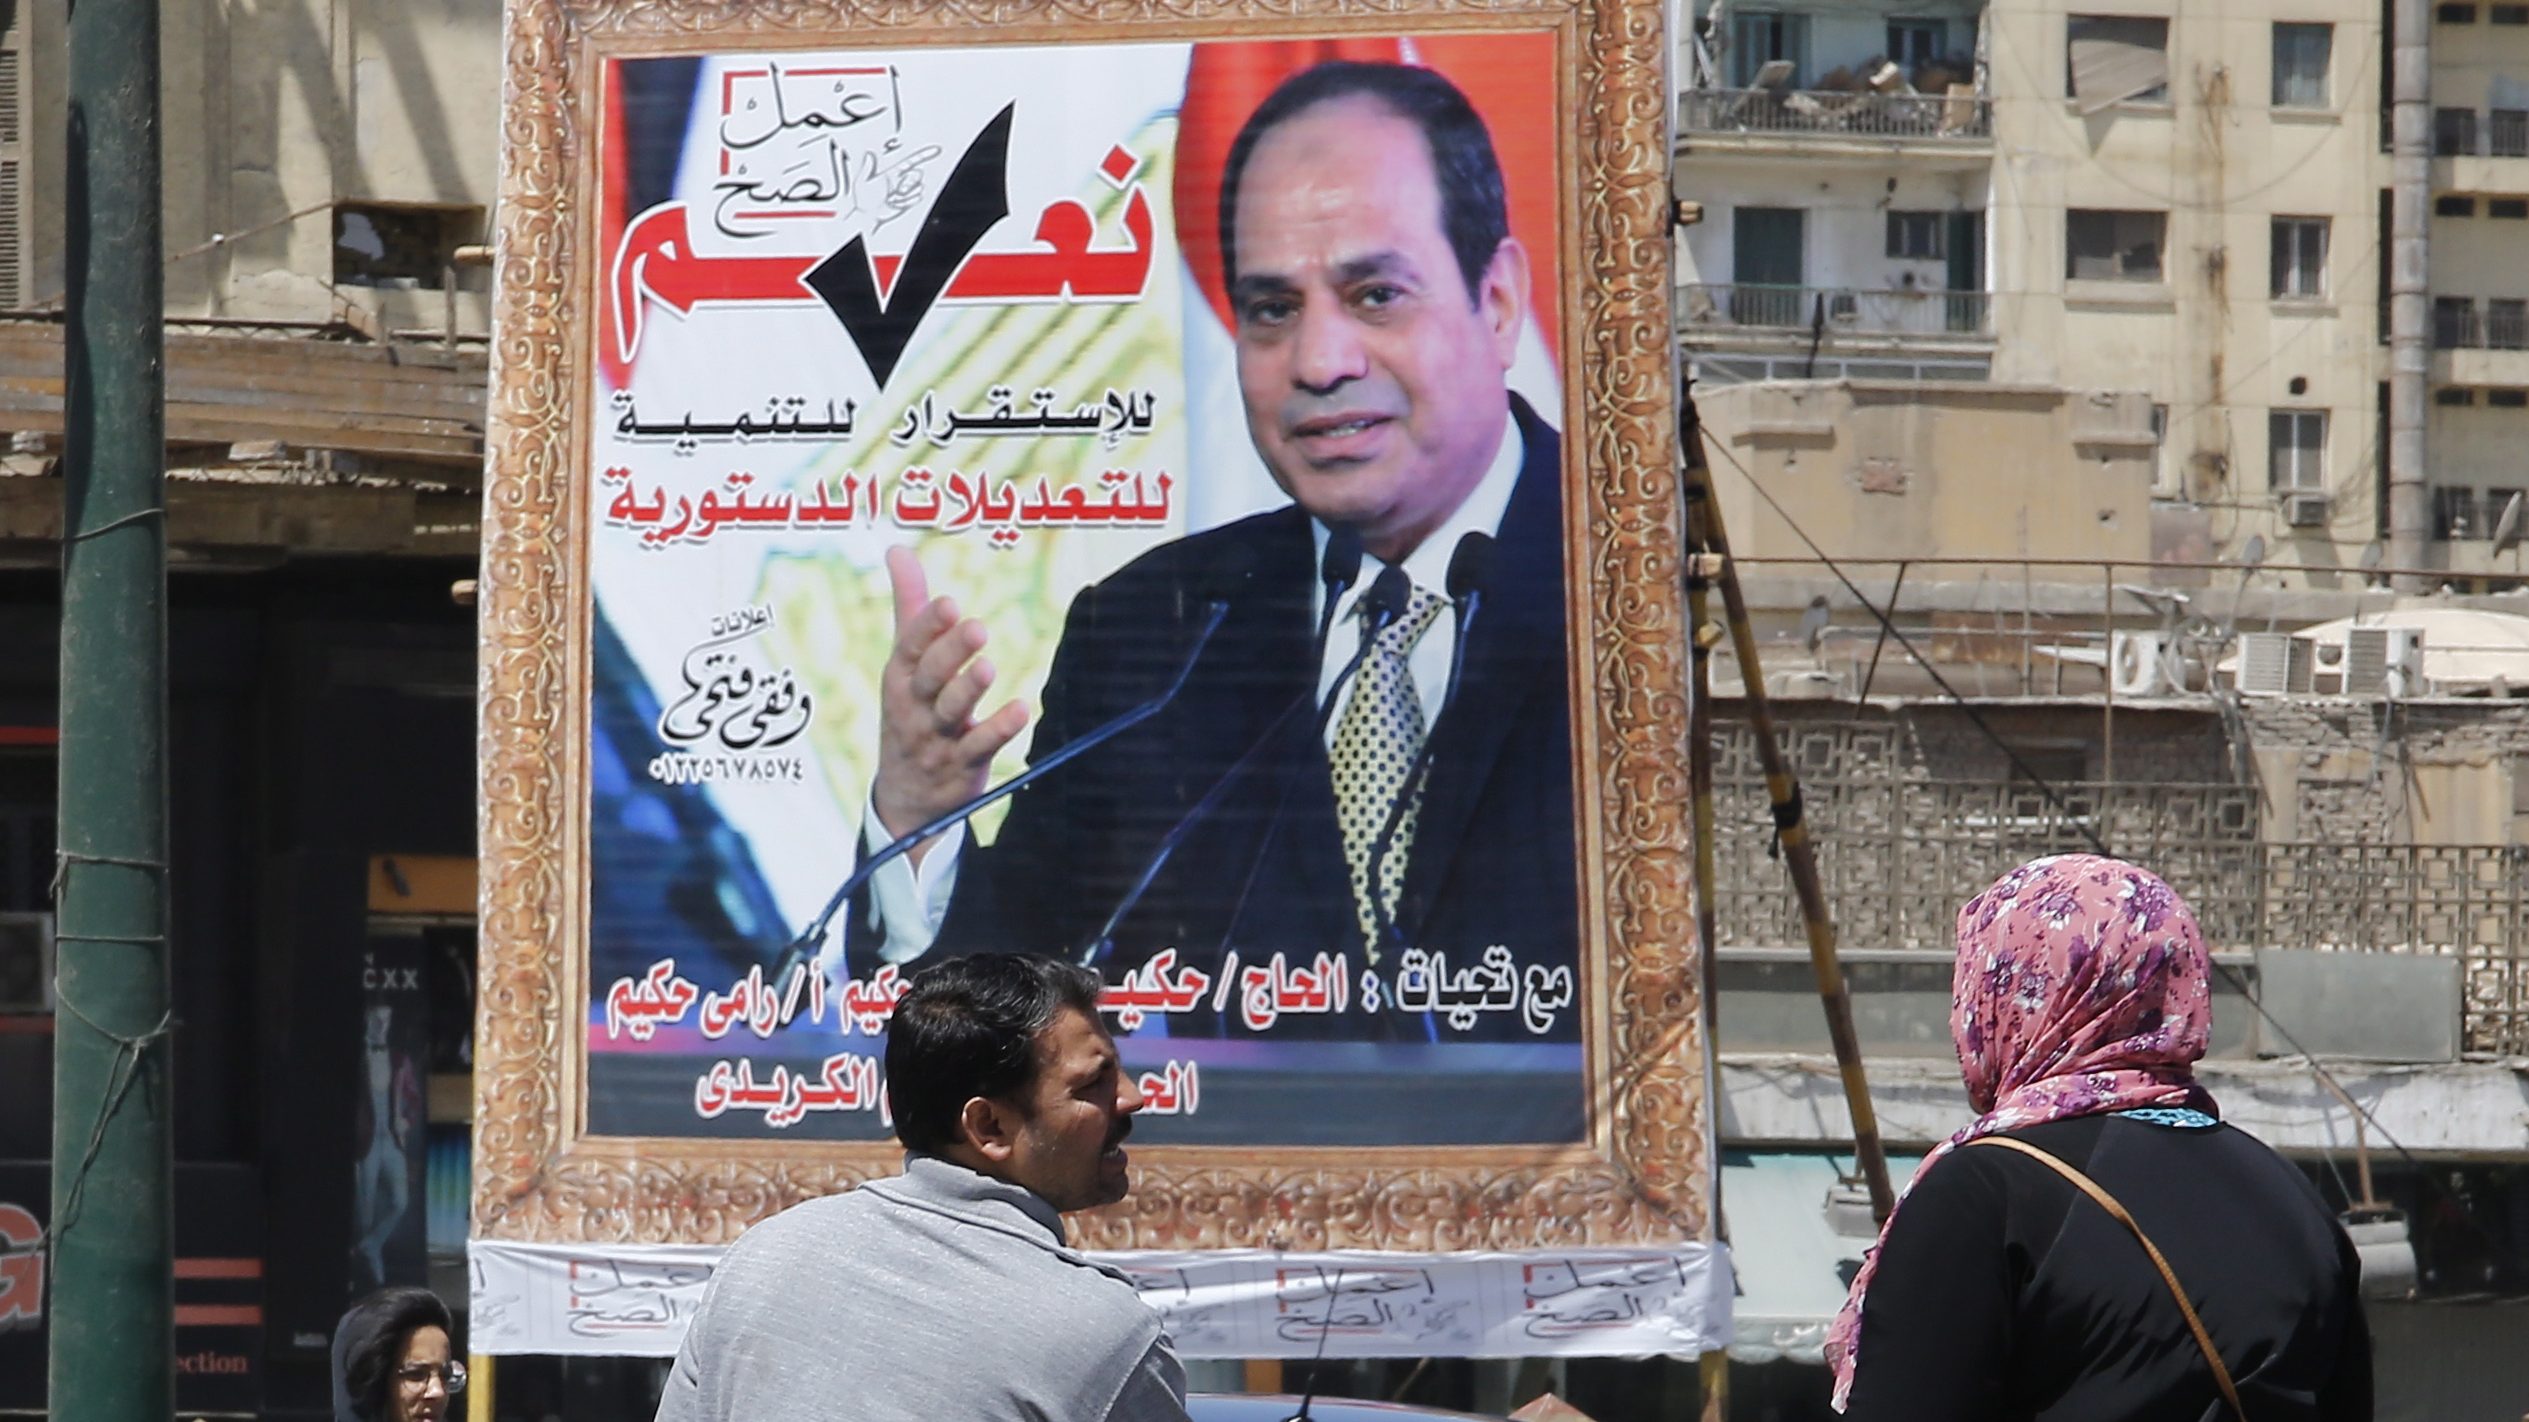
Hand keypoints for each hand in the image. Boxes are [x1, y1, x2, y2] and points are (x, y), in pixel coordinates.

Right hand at [873, 546, 1030, 861]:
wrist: (904, 797)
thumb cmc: (909, 711)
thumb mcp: (903, 662)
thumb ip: (909, 606)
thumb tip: (898, 548)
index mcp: (900, 679)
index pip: (909, 650)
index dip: (927, 628)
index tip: (948, 603)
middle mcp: (914, 708)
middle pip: (930, 679)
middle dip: (950, 654)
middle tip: (975, 627)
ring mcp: (937, 739)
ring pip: (952, 713)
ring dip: (969, 691)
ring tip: (988, 667)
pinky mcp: (963, 766)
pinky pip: (980, 747)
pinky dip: (999, 730)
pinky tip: (1021, 710)